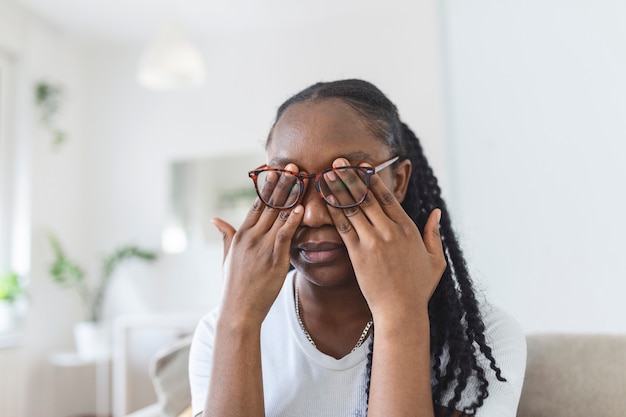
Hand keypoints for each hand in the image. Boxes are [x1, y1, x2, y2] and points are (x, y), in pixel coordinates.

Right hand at [212, 163, 303, 325]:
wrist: (238, 310)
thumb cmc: (233, 285)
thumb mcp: (227, 257)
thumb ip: (226, 235)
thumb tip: (215, 219)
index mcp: (241, 234)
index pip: (257, 204)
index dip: (269, 186)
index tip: (278, 170)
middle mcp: (251, 237)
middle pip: (269, 204)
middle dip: (283, 184)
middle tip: (294, 167)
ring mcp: (262, 248)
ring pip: (279, 216)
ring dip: (292, 196)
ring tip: (303, 179)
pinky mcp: (274, 260)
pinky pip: (284, 236)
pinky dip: (293, 221)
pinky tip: (301, 208)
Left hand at [326, 158, 445, 318]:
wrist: (401, 311)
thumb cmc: (419, 288)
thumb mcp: (435, 260)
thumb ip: (435, 234)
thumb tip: (437, 212)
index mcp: (408, 228)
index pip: (387, 196)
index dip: (371, 179)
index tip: (362, 165)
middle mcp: (389, 230)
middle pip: (366, 197)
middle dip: (350, 177)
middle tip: (337, 161)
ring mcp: (372, 241)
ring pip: (352, 208)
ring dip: (337, 189)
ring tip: (326, 173)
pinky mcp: (357, 254)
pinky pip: (342, 227)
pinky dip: (332, 211)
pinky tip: (323, 199)